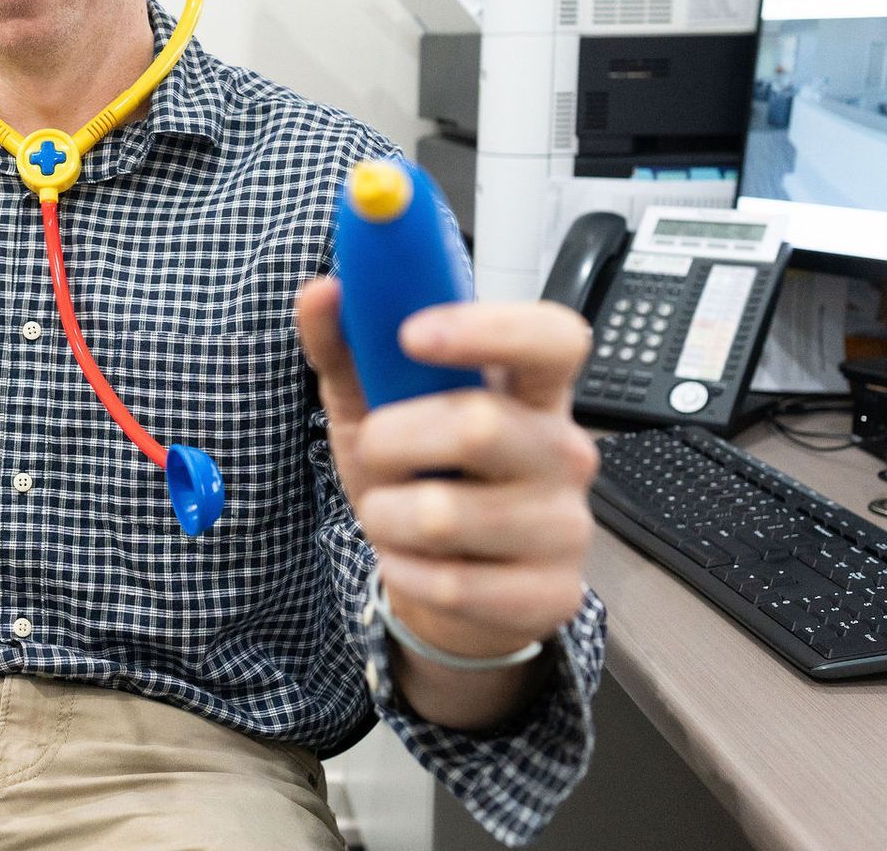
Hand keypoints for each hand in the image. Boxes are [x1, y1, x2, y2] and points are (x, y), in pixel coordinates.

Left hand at [296, 280, 597, 664]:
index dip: (487, 329)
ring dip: (386, 514)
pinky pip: (450, 582)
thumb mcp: (376, 407)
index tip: (411, 333)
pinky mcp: (550, 594)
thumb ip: (347, 347)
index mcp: (534, 389)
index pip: (552, 338)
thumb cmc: (420, 477)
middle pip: (480, 426)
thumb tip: (320, 292)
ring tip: (390, 513)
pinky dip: (404, 571)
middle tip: (376, 449)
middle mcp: (564, 451)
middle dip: (394, 438)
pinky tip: (412, 562)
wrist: (454, 589)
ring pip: (445, 515)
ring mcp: (565, 525)